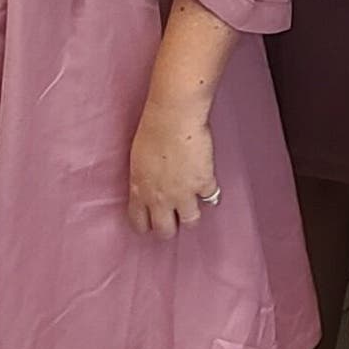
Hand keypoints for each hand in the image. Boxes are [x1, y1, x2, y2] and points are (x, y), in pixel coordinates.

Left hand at [126, 92, 217, 236]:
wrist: (173, 118)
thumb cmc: (152, 130)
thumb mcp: (137, 160)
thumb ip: (143, 180)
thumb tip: (149, 188)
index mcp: (140, 191)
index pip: (139, 222)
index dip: (145, 225)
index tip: (150, 223)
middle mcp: (161, 198)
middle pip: (165, 230)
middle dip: (169, 228)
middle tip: (174, 220)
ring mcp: (184, 194)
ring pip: (191, 221)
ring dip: (192, 215)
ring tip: (193, 205)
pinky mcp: (205, 184)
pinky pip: (211, 198)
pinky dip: (210, 193)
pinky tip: (209, 187)